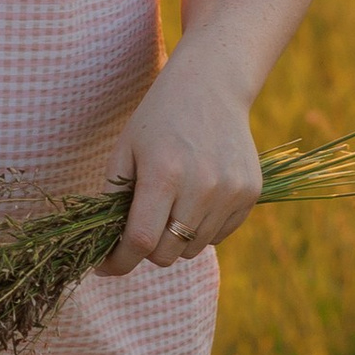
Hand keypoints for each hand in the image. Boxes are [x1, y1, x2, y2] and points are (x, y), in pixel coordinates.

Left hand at [98, 42, 263, 276]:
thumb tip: (110, 248)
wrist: (211, 86)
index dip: (118, 261)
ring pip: (192, 249)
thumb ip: (113, 200)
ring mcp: (231, 192)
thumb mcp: (125, 151)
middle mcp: (202, 186)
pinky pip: (218, 236)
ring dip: (174, 239)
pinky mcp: (250, 194)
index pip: (141, 241)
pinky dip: (200, 229)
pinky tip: (195, 197)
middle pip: (167, 253)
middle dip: (145, 249)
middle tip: (138, 227)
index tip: (103, 267)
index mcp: (164, 174)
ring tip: (169, 205)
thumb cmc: (158, 119)